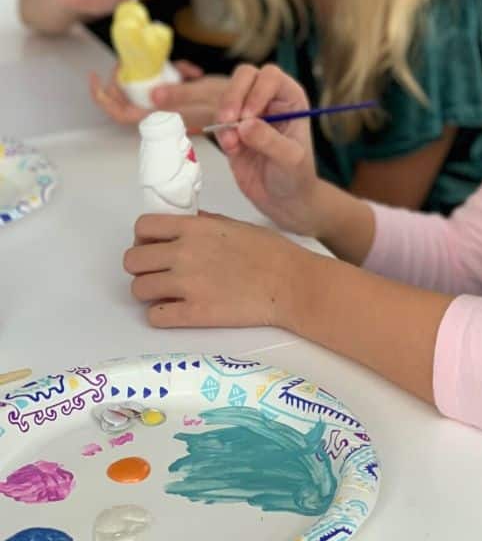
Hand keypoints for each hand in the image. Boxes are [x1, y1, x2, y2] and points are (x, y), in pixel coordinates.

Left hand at [90, 62, 225, 128]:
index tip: (96, 78)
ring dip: (159, 71)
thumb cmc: (230, 107)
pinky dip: (176, 72)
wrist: (250, 107)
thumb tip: (153, 93)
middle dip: (132, 75)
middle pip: (130, 95)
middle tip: (137, 58)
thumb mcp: (205, 96)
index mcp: (161, 118)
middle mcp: (161, 113)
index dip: (104, 98)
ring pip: (148, 85)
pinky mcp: (180, 96)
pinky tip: (192, 72)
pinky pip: (167, 81)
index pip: (121, 112)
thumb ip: (179, 95)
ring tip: (183, 68)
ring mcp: (170, 104)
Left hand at [124, 211, 309, 327]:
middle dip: (141, 267)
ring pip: (138, 289)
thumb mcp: (236, 225)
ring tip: (166, 294)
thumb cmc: (271, 254)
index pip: (143, 227)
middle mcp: (183, 253)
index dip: (143, 238)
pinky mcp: (194, 314)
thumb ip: (205, 223)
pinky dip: (160, 315)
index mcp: (194, 228)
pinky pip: (154, 317)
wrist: (290, 284)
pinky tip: (175, 311)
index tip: (152, 246)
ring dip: (148, 292)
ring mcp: (186, 285)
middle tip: (157, 272)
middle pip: (132, 260)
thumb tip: (187, 224)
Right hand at [214, 64, 321, 234]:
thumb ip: (270, 140)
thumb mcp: (291, 160)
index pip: (270, 76)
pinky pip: (216, 120)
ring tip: (232, 142)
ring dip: (222, 115)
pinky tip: (232, 150)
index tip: (249, 115)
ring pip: (226, 97)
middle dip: (232, 96)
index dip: (257, 90)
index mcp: (290, 98)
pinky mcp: (231, 129)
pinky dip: (219, 132)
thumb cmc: (297, 176)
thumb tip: (244, 124)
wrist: (284, 200)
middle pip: (244, 76)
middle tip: (228, 120)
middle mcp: (268, 99)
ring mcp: (247, 113)